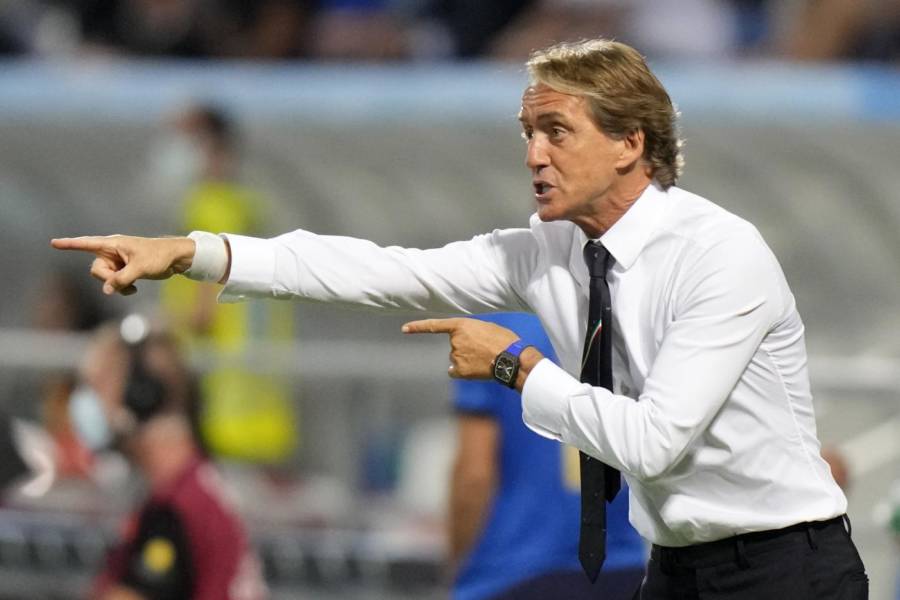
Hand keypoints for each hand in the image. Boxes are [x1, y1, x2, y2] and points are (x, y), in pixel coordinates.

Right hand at [51, 235, 194, 295]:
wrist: (175, 259)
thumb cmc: (159, 256)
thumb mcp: (140, 268)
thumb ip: (121, 279)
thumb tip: (107, 290)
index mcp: (113, 244)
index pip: (86, 243)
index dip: (69, 244)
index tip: (53, 243)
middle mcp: (112, 252)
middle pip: (96, 269)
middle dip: (107, 279)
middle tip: (124, 280)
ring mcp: (118, 262)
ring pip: (105, 279)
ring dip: (116, 286)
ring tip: (133, 287)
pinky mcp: (124, 270)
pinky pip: (114, 283)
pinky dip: (122, 288)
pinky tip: (135, 289)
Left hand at [401, 317, 519, 378]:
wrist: (511, 358)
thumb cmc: (504, 341)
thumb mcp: (486, 328)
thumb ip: (471, 333)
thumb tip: (465, 349)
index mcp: (461, 326)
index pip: (434, 326)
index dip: (418, 327)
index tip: (404, 329)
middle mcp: (454, 341)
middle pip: (454, 347)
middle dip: (465, 349)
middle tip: (484, 349)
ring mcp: (456, 356)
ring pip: (456, 360)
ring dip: (467, 360)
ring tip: (485, 359)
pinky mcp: (460, 371)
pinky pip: (455, 372)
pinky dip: (462, 372)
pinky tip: (476, 370)